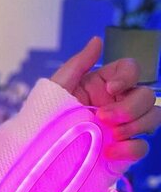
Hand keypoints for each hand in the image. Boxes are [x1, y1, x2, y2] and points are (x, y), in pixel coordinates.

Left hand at [51, 36, 160, 169]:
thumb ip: (79, 63)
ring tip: (110, 135)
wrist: (42, 147)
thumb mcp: (58, 85)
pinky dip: (131, 149)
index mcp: (105, 84)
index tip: (110, 88)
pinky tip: (109, 151)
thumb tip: (97, 40)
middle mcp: (120, 102)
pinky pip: (142, 146)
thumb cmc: (47, 112)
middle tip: (103, 117)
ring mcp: (125, 125)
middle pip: (147, 95)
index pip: (132, 69)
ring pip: (153, 117)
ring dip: (136, 125)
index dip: (128, 77)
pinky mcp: (124, 149)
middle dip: (130, 107)